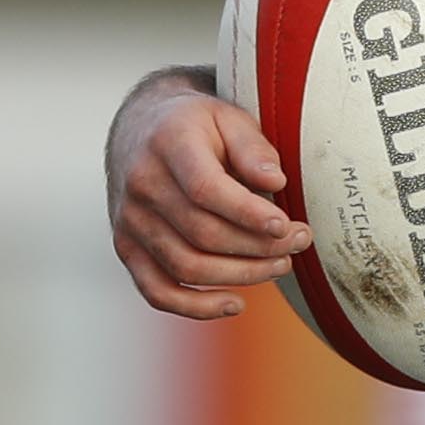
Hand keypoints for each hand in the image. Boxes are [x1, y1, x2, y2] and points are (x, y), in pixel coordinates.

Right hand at [109, 70, 303, 318]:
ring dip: (241, 275)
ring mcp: (130, 221)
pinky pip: (157, 292)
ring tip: (280, 264)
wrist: (141, 129)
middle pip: (202, 234)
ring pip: (186, 268)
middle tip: (299, 240)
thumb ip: (252, 147)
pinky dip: (197, 307)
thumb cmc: (194, 126)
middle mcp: (141, 184)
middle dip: (258, 247)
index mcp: (168, 144)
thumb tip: (276, 180)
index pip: (206, 189)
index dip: (248, 214)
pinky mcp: (126, 247)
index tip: (285, 225)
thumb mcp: (227, 117)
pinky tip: (235, 303)